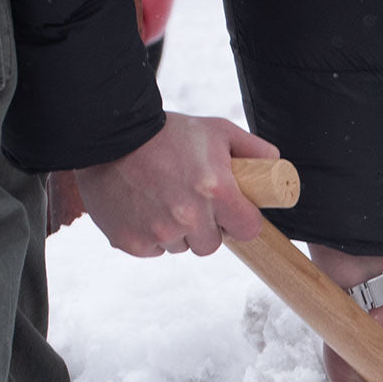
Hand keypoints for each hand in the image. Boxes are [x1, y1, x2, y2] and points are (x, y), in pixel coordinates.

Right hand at [75, 113, 278, 256]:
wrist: (105, 134)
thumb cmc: (166, 133)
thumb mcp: (216, 131)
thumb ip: (253, 149)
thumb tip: (278, 164)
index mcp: (216, 191)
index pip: (248, 230)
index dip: (241, 221)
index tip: (231, 212)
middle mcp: (189, 216)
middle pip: (213, 244)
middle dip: (206, 227)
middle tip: (189, 200)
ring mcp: (158, 231)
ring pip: (182, 247)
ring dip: (177, 231)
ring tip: (161, 198)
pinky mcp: (131, 241)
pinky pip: (153, 250)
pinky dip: (148, 235)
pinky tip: (141, 207)